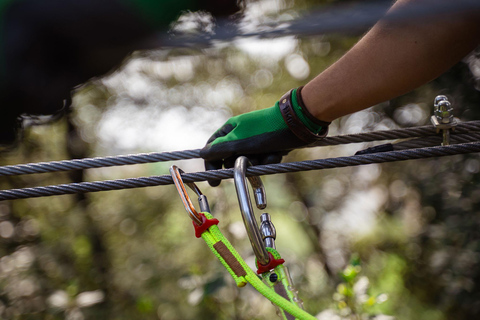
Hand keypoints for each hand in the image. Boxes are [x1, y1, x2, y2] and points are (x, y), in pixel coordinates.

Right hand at [200, 88, 328, 185]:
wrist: (298, 124)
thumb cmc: (266, 130)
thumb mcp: (240, 141)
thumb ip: (221, 150)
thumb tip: (202, 154)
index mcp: (230, 130)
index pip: (213, 149)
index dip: (212, 164)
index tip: (214, 182)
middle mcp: (240, 135)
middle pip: (231, 159)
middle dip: (241, 165)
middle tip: (248, 163)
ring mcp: (255, 141)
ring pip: (249, 162)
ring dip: (258, 163)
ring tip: (267, 155)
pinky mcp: (268, 147)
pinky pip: (263, 161)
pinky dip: (270, 160)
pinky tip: (277, 153)